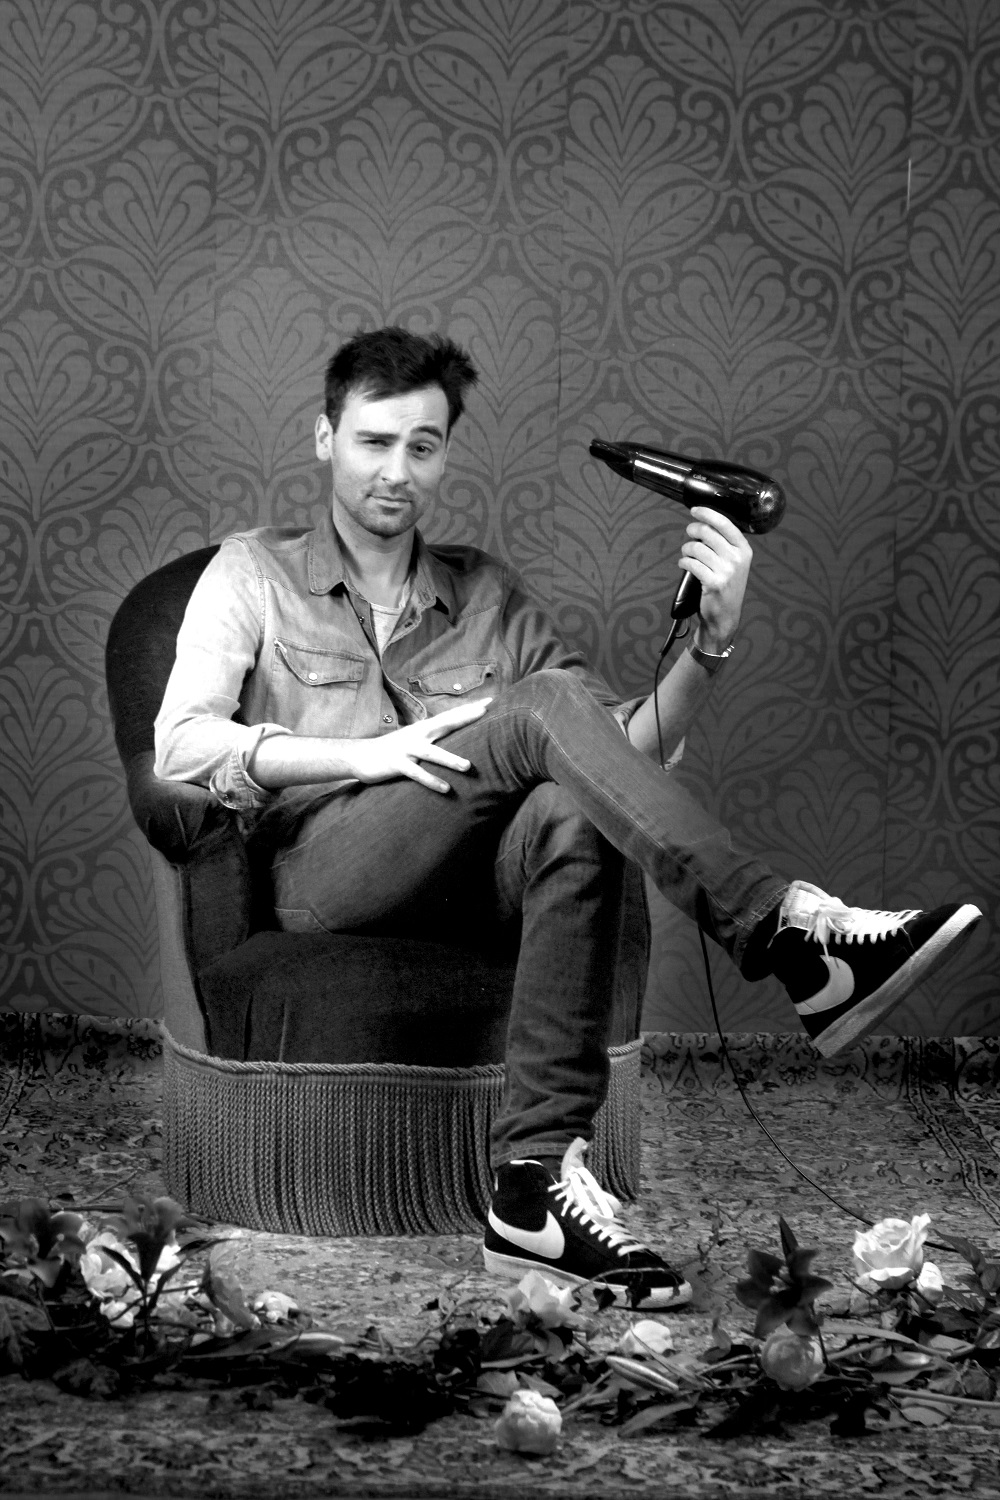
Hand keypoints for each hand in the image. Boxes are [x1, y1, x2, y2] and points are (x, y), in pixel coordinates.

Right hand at [346, 696, 491, 793]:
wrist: (360, 755)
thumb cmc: (394, 749)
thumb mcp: (415, 740)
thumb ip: (434, 738)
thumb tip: (458, 738)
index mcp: (424, 728)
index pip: (450, 715)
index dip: (469, 709)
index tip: (490, 702)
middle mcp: (417, 735)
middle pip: (445, 724)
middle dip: (465, 717)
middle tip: (485, 712)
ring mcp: (407, 749)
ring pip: (432, 753)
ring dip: (450, 759)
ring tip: (468, 767)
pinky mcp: (397, 764)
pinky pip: (417, 773)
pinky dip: (431, 780)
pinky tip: (445, 788)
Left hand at [678, 505, 751, 650]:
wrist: (725, 616)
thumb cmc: (726, 587)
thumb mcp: (735, 563)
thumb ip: (724, 544)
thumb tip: (704, 524)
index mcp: (744, 550)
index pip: (725, 523)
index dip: (707, 514)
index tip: (695, 510)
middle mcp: (737, 559)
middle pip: (707, 532)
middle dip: (693, 530)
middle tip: (689, 534)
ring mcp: (726, 571)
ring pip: (696, 547)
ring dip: (686, 549)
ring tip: (687, 554)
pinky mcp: (713, 582)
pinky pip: (691, 563)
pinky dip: (683, 562)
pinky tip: (684, 565)